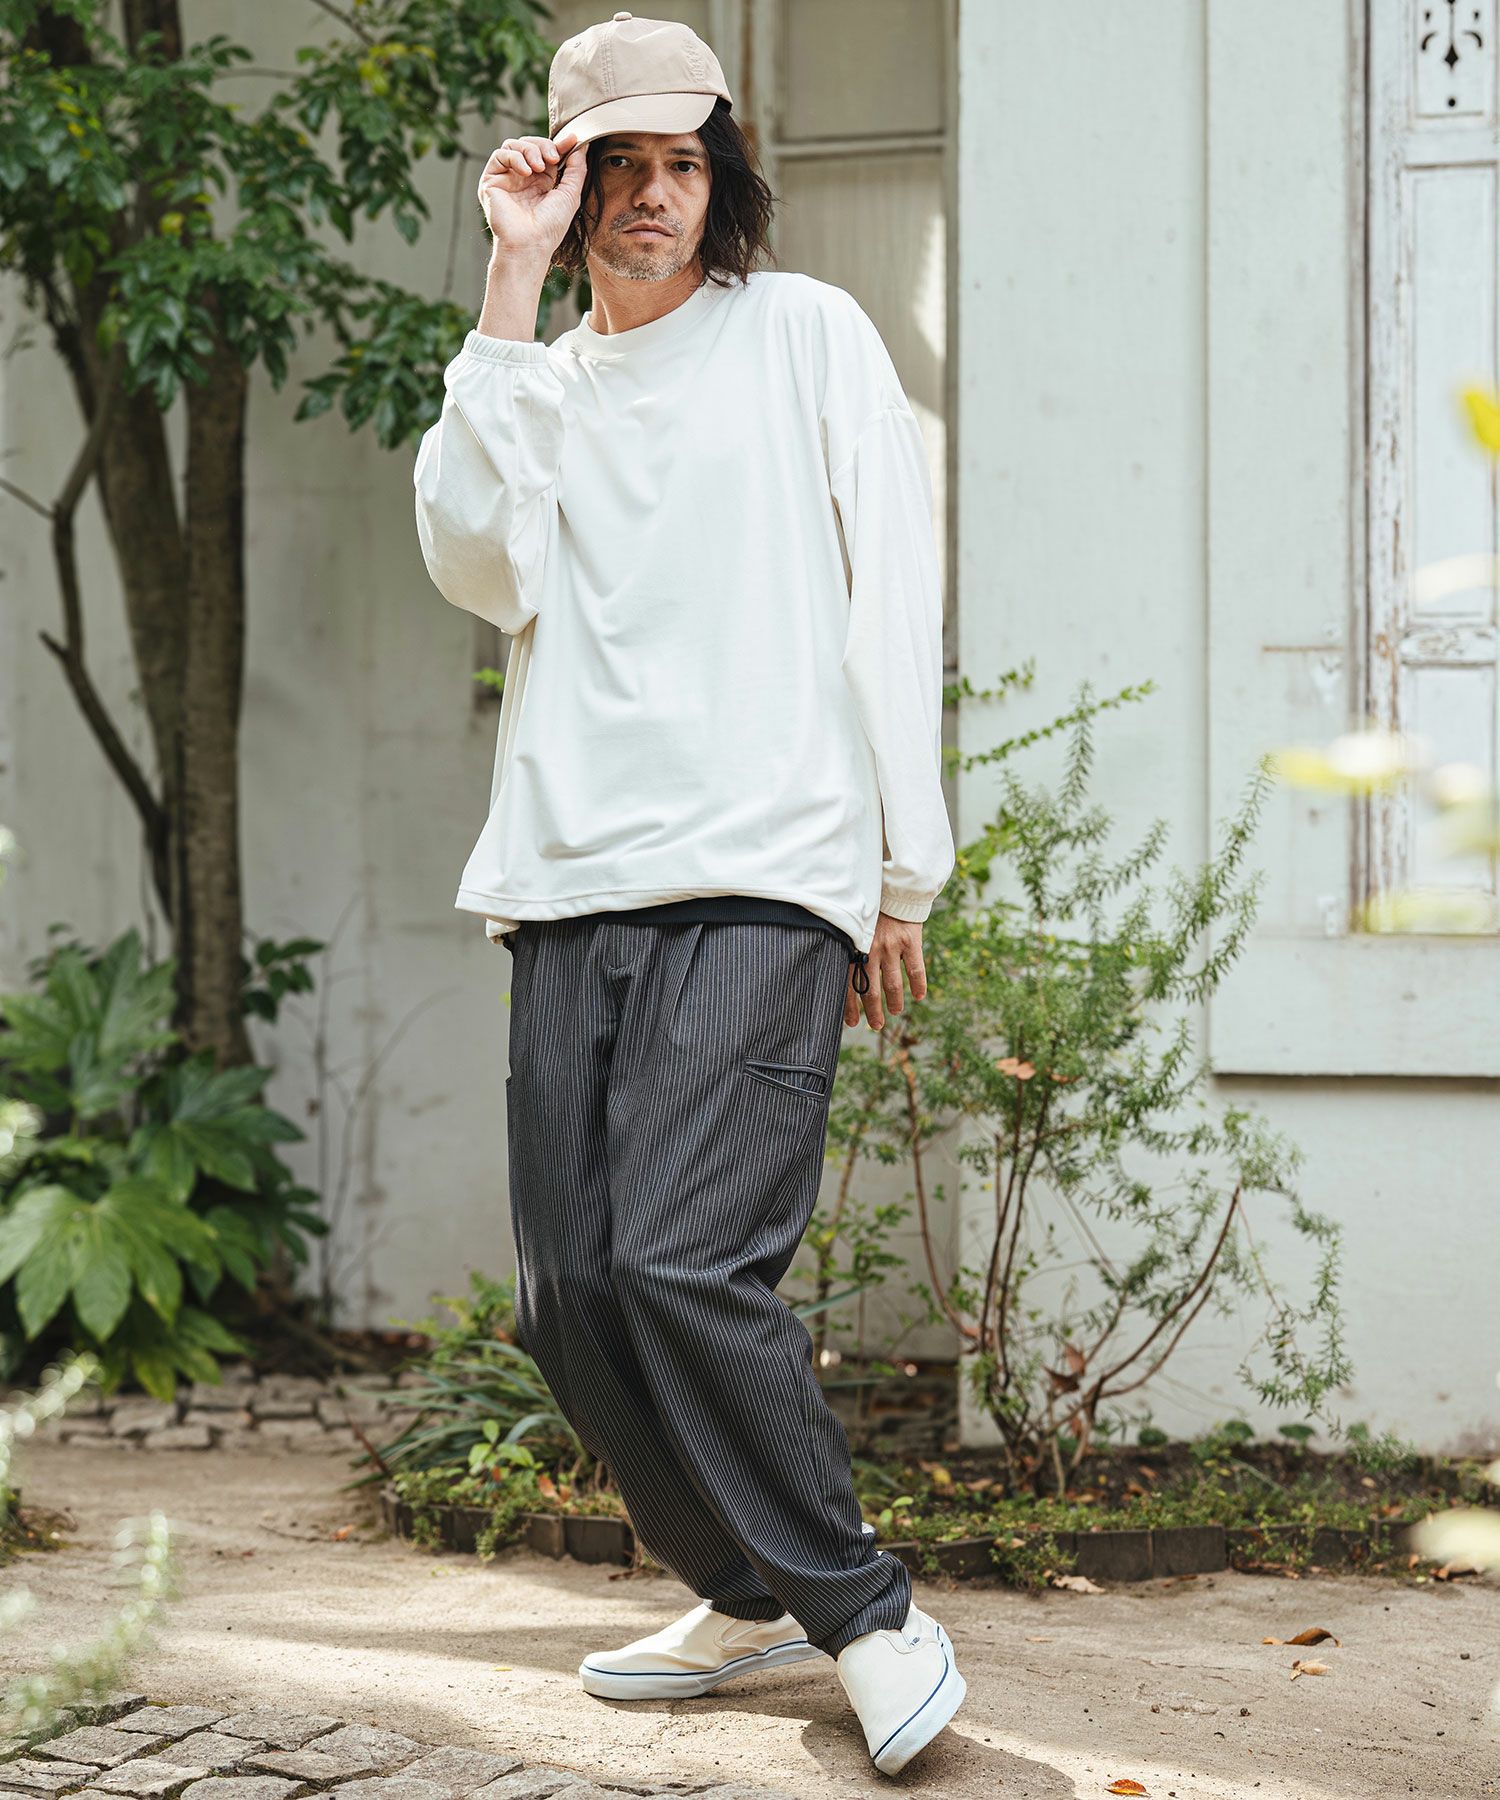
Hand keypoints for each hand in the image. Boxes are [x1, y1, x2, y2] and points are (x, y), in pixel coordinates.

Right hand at [478, 128, 585, 261]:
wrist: (530, 244)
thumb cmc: (550, 227)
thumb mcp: (571, 194)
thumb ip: (577, 169)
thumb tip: (581, 145)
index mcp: (540, 182)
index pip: (546, 153)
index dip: (558, 144)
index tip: (571, 140)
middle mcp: (522, 179)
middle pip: (529, 144)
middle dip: (543, 145)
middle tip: (553, 157)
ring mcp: (506, 179)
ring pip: (513, 145)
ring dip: (529, 150)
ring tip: (539, 167)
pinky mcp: (491, 181)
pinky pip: (499, 155)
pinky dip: (514, 157)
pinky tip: (525, 171)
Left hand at [844, 913, 927, 1029]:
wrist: (893, 889)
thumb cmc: (870, 912)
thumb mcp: (854, 929)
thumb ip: (849, 950)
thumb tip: (839, 979)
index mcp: (853, 948)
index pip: (849, 984)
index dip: (850, 1007)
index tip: (852, 1023)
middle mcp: (870, 950)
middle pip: (871, 990)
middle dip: (872, 1012)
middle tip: (876, 1025)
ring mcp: (891, 946)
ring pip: (893, 984)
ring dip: (895, 1002)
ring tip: (895, 1011)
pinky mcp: (910, 941)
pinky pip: (915, 969)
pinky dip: (918, 985)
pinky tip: (919, 996)